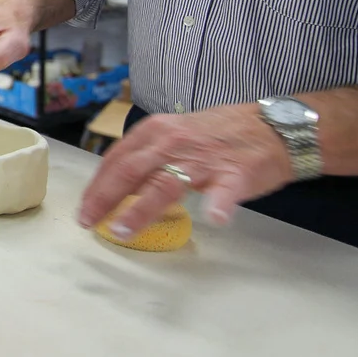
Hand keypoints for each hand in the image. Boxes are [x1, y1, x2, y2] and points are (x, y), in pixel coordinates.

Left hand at [77, 104, 293, 236]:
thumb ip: (147, 155)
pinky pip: (225, 190)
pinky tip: (214, 218)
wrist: (272, 126)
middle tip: (90, 222)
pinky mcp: (235, 173)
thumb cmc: (219, 135)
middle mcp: (174, 141)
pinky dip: (219, 204)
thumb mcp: (174, 134)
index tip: (85, 207)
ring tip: (124, 230)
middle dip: (106, 198)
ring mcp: (204, 158)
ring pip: (166, 184)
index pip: (117, 159)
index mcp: (156, 131)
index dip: (97, 185)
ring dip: (142, 209)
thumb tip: (117, 184)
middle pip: (131, 171)